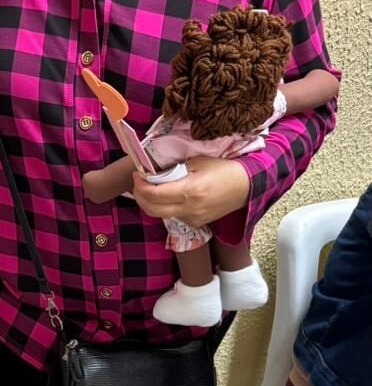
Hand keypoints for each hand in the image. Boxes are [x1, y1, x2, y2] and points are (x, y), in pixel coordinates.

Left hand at [131, 155, 248, 228]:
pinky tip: (169, 196)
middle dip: (139, 197)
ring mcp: (193, 218)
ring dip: (151, 203)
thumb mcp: (197, 162)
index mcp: (189, 191)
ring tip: (151, 188)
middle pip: (152, 210)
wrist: (247, 187)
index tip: (137, 175)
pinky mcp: (197, 223)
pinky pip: (174, 216)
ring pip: (161, 214)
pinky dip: (166, 207)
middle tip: (138, 184)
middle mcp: (189, 209)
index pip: (154, 195)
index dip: (140, 185)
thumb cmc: (223, 170)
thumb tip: (155, 173)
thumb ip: (175, 170)